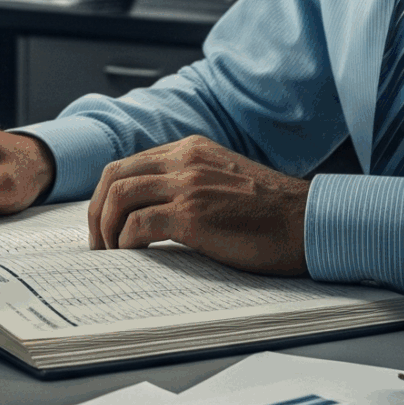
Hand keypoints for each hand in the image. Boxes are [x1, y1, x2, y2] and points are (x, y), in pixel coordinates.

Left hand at [87, 136, 308, 275]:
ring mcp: (188, 185)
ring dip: (105, 229)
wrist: (307, 222)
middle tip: (99, 243)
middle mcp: (185, 160)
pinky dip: (126, 242)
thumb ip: (191, 183)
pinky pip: (138, 224)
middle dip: (96, 211)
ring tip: (111, 254)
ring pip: (118, 196)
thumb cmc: (272, 213)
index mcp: (191, 149)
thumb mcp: (224, 180)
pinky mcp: (192, 215)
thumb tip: (151, 213)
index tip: (107, 225)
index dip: (107, 196)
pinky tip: (133, 256)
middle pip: (114, 176)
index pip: (129, 165)